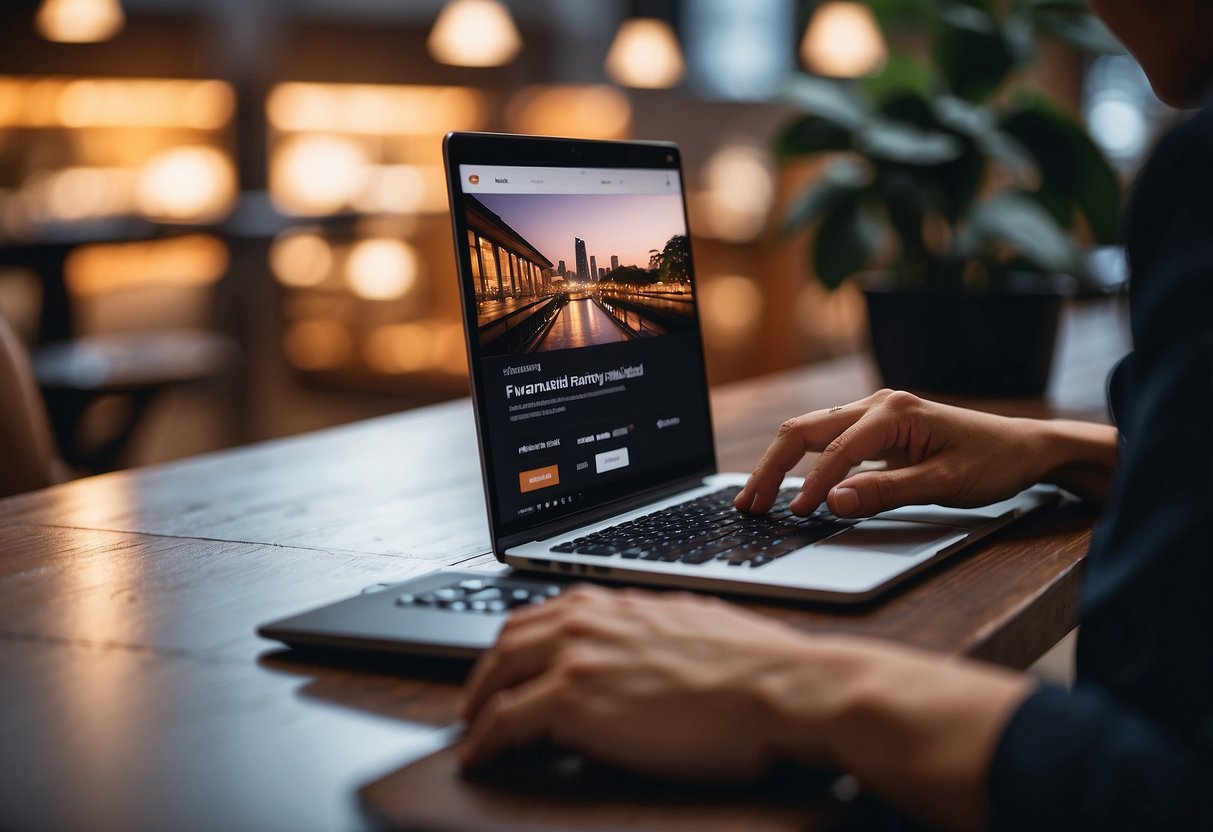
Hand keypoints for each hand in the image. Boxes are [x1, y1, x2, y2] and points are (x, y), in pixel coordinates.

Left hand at [461, 584, 1033, 831]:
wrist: (783, 689)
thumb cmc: (757, 666)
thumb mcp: (693, 627)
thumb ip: (649, 632)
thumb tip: (637, 653)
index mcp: (617, 600)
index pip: (542, 615)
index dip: (516, 645)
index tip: (509, 667)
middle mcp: (589, 619)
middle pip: (507, 639)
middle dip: (484, 672)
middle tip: (477, 701)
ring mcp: (577, 656)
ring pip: (495, 676)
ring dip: (476, 705)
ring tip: (472, 731)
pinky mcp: (572, 700)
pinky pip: (504, 722)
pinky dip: (482, 741)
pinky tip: (479, 757)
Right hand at [734, 389, 1115, 516]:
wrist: (1025, 448)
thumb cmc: (993, 463)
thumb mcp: (944, 484)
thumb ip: (886, 492)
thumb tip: (834, 502)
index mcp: (893, 412)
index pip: (838, 452)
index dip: (812, 486)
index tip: (794, 515)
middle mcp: (876, 404)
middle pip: (804, 431)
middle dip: (772, 468)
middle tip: (749, 505)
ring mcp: (872, 414)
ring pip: (808, 432)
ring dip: (778, 464)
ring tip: (755, 498)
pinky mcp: (874, 429)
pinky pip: (825, 442)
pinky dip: (799, 463)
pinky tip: (785, 487)